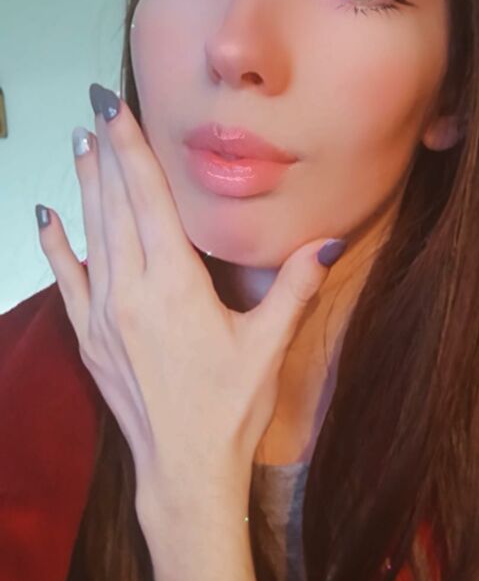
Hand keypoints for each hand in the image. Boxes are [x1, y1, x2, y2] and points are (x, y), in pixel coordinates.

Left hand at [35, 83, 345, 505]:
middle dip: (106, 151)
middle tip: (96, 108)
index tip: (114, 108)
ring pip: (90, 233)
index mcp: (176, 284)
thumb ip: (296, 285)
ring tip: (80, 143)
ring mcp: (104, 315)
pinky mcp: (90, 339)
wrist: (185, 472)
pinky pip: (66, 280)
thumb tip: (331, 239)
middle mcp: (132, 291)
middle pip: (115, 205)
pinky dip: (55, 246)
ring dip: (85, 185)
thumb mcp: (270, 345)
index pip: (150, 198)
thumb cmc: (231, 408)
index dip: (132, 148)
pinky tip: (45, 217)